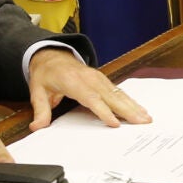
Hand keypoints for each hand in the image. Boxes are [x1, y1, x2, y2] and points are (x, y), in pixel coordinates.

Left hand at [26, 48, 150, 129]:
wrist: (51, 56)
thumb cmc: (46, 75)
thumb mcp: (37, 92)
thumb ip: (40, 111)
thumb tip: (37, 127)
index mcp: (73, 81)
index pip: (91, 98)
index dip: (103, 111)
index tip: (114, 124)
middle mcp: (89, 78)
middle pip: (110, 96)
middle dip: (127, 110)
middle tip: (141, 122)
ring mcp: (98, 78)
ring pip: (118, 93)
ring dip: (133, 106)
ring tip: (146, 118)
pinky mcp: (103, 80)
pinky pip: (118, 91)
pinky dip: (130, 101)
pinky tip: (139, 109)